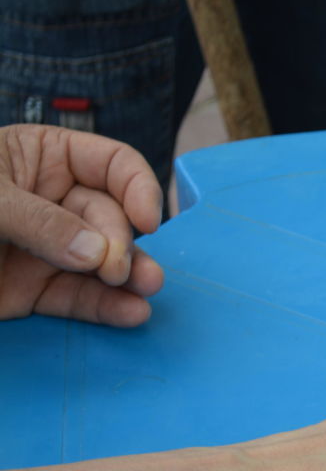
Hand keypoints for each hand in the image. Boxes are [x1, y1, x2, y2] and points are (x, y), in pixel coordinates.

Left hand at [0, 124, 163, 326]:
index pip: (110, 164)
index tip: (149, 220)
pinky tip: (128, 314)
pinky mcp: (31, 291)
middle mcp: (49, 202)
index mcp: (36, 157)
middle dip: (121, 243)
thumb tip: (93, 252)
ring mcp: (43, 249)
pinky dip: (105, 308)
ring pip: (102, 262)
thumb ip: (37, 220)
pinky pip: (78, 298)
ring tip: (145, 292)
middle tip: (118, 270)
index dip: (137, 187)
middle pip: (110, 218)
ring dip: (128, 278)